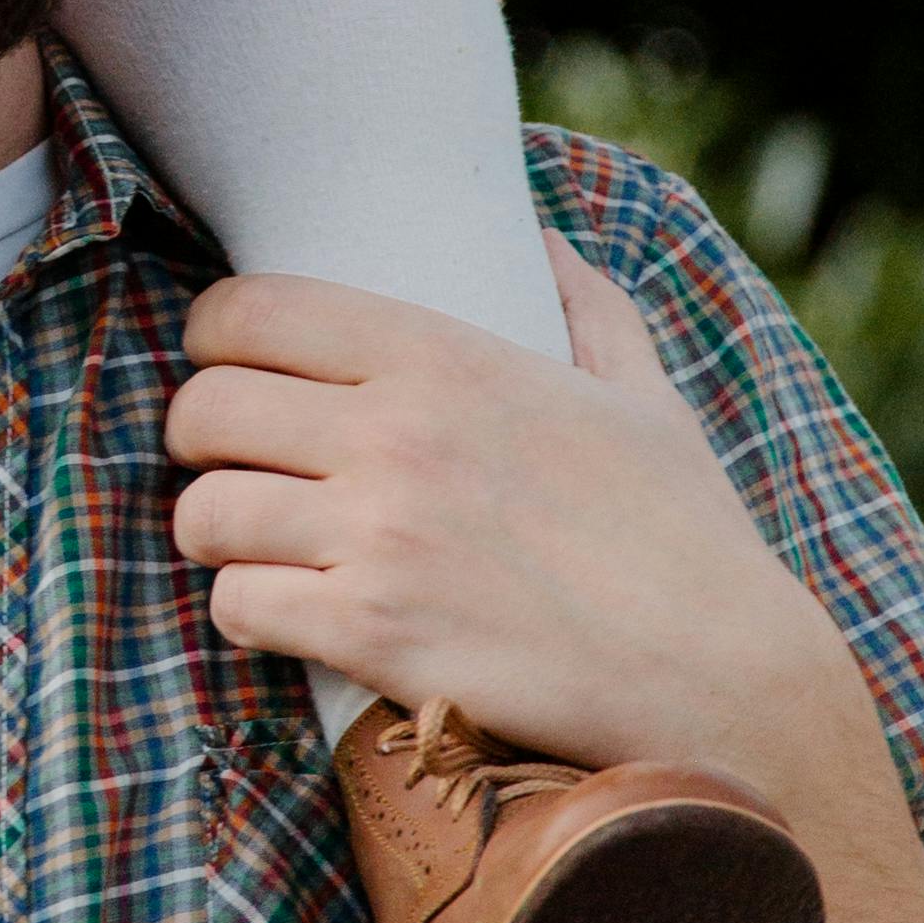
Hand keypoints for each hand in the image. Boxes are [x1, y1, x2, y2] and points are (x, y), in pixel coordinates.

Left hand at [161, 240, 878, 798]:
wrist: (724, 680)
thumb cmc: (686, 541)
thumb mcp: (645, 403)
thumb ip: (590, 312)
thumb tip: (550, 242)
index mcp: (447, 360)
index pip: (252, 311)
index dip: (212, 337)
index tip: (223, 367)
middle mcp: (396, 435)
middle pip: (205, 410)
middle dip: (199, 441)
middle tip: (232, 468)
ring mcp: (379, 536)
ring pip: (205, 514)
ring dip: (215, 535)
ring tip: (251, 547)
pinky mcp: (371, 634)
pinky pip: (237, 605)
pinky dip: (245, 613)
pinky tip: (281, 615)